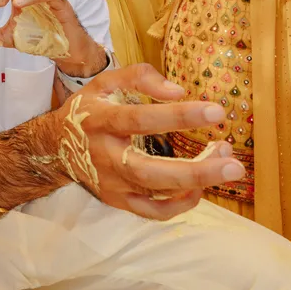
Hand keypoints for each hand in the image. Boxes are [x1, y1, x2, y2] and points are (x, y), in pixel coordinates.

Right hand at [45, 63, 244, 219]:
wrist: (55, 148)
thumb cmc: (87, 110)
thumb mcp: (104, 82)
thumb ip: (139, 77)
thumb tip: (178, 90)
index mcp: (100, 120)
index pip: (139, 119)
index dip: (178, 116)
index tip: (216, 111)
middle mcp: (104, 156)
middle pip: (150, 171)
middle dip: (196, 171)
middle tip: (235, 164)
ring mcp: (111, 184)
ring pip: (155, 194)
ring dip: (195, 183)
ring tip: (228, 165)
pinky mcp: (118, 201)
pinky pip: (152, 212)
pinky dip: (179, 205)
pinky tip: (200, 188)